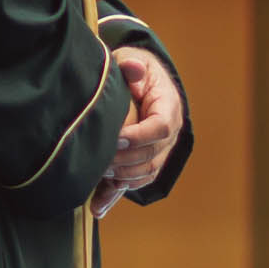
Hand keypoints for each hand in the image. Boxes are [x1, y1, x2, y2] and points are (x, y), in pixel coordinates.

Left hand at [91, 48, 182, 217]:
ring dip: (121, 178)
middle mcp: (170, 132)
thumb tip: (133, 67)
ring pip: (146, 173)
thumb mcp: (134, 61)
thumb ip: (132, 66)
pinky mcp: (147, 162)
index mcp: (169, 107)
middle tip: (100, 159)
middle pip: (152, 155)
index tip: (116, 138)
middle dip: (125, 160)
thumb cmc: (135, 71)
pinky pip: (136, 182)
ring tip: (98, 174)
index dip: (139, 136)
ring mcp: (161, 150)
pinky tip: (97, 206)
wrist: (142, 82)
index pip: (162, 127)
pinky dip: (116, 194)